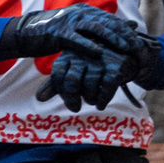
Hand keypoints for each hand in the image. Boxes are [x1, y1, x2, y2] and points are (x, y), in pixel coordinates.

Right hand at [0, 4, 146, 65]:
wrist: (22, 33)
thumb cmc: (50, 33)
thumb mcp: (76, 28)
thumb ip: (99, 27)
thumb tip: (130, 26)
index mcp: (85, 11)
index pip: (112, 20)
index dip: (127, 30)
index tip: (141, 42)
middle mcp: (79, 13)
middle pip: (108, 23)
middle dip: (125, 35)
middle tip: (139, 46)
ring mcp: (68, 22)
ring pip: (96, 29)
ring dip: (113, 39)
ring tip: (126, 48)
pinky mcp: (57, 33)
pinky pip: (76, 40)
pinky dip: (88, 46)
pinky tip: (100, 53)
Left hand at [36, 34, 157, 110]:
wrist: (125, 58)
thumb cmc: (92, 67)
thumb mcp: (72, 73)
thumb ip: (55, 85)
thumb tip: (38, 98)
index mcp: (70, 54)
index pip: (57, 74)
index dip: (59, 89)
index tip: (66, 97)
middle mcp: (84, 55)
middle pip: (72, 80)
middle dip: (71, 99)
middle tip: (74, 108)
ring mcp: (101, 60)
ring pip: (90, 86)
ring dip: (88, 99)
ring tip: (90, 101)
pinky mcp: (116, 67)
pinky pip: (106, 88)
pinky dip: (102, 100)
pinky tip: (100, 104)